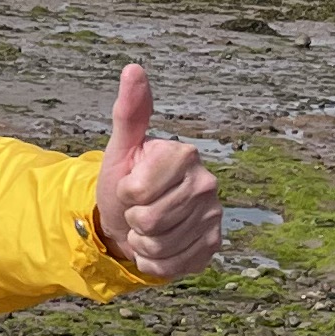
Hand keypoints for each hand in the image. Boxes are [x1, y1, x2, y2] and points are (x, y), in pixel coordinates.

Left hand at [91, 64, 221, 280]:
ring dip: (141, 243)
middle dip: (132, 220)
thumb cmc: (124, 181)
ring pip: (158, 246)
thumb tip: (133, 68)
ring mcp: (214, 216)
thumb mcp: (120, 149)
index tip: (130, 187)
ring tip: (146, 228)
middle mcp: (206, 182)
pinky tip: (158, 247)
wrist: (131, 221)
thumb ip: (129, 112)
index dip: (124, 194)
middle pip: (148, 220)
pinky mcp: (213, 246)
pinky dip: (154, 263)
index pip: (136, 191)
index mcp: (184, 154)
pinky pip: (171, 266)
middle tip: (138, 210)